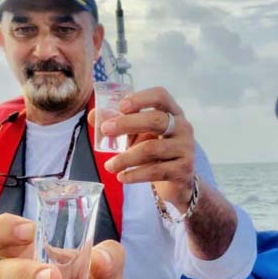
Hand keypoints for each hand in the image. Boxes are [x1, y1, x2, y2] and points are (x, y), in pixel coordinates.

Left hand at [90, 86, 195, 211]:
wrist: (177, 182)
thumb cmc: (155, 153)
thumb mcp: (138, 136)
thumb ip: (118, 124)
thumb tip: (92, 116)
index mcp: (172, 113)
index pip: (161, 96)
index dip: (141, 98)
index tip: (121, 107)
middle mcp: (183, 127)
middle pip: (156, 120)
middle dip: (128, 123)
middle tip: (105, 130)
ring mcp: (185, 148)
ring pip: (151, 148)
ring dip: (126, 157)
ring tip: (109, 166)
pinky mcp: (183, 169)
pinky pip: (155, 170)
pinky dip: (135, 174)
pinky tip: (122, 177)